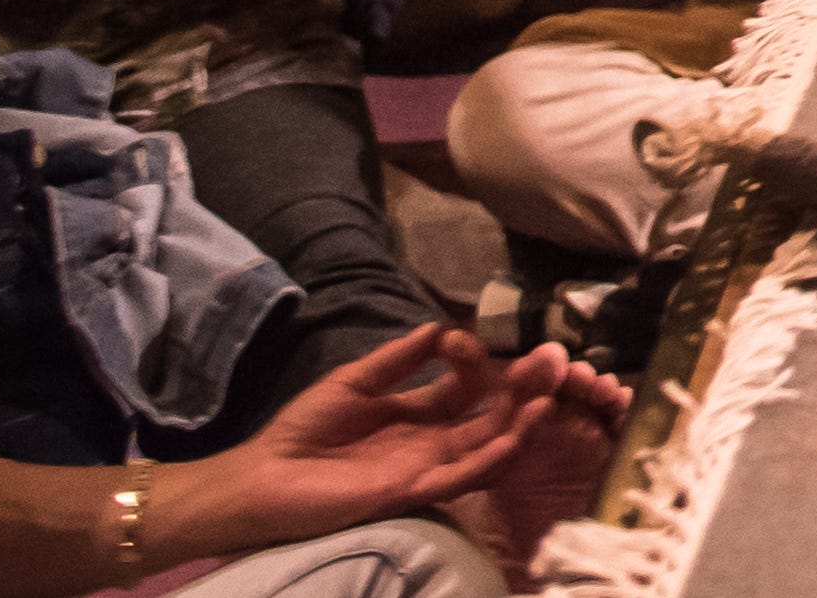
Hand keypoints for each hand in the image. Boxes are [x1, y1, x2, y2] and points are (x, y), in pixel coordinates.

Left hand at [233, 324, 621, 556]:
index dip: (476, 361)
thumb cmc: (302, 431)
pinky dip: (489, 460)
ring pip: (487, 448)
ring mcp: (425, 469)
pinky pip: (460, 479)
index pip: (467, 386)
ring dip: (519, 426)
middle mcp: (431, 441)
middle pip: (490, 417)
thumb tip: (442, 324)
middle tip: (555, 362)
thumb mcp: (353, 382)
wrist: (262, 478)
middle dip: (523, 391)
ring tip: (548, 399)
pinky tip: (513, 438)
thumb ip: (398, 359)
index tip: (465, 338)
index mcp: (418, 414)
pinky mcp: (411, 492)